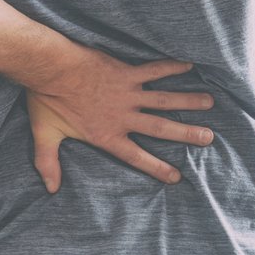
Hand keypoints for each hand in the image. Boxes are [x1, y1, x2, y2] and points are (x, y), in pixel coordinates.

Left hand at [24, 49, 213, 192]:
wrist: (50, 68)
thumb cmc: (46, 100)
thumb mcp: (45, 136)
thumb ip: (48, 163)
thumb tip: (50, 189)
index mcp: (106, 135)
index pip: (136, 157)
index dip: (157, 168)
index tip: (177, 176)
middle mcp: (123, 116)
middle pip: (161, 128)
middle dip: (186, 134)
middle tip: (208, 138)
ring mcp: (127, 93)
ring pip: (164, 99)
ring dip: (188, 101)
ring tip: (210, 102)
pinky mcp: (126, 73)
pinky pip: (153, 70)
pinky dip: (171, 67)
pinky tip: (188, 65)